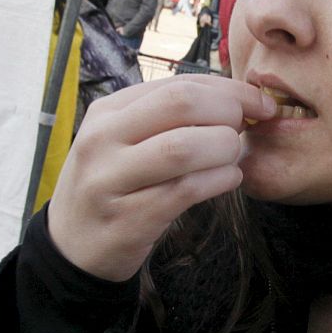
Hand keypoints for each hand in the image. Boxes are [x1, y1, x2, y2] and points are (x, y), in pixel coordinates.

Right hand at [47, 76, 276, 280]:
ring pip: (183, 147)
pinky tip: (229, 179)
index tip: (258, 102)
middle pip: (181, 104)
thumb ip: (167, 118)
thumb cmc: (112, 186)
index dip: (228, 89)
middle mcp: (103, 140)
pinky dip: (218, 181)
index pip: (177, 85)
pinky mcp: (127, 219)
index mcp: (107, 112)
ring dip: (224, 148)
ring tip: (233, 157)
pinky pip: (185, 190)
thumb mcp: (123, 141)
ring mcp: (110, 180)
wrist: (72, 247)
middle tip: (247, 127)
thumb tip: (234, 100)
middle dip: (229, 110)